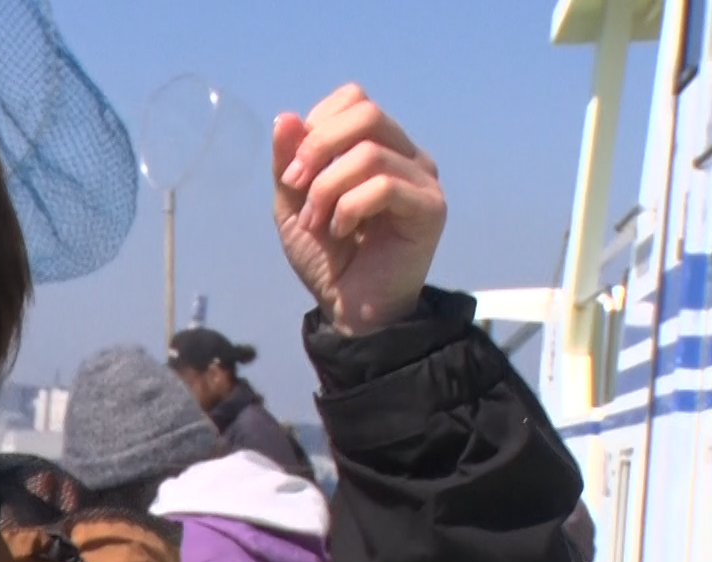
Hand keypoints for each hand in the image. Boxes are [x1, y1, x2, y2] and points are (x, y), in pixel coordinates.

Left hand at [273, 84, 445, 336]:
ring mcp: (422, 180)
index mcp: (377, 146)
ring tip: (317, 223)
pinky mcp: (431, 209)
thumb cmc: (326, 256)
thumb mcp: (292, 204)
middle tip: (296, 189)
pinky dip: (348, 208)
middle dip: (317, 149)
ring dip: (326, 190)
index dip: (314, 128)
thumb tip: (285, 118)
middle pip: (366, 114)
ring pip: (369, 154)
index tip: (292, 173)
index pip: (353, 100)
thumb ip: (289, 162)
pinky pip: (384, 186)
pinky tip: (342, 232)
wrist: (347, 308)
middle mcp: (406, 155)